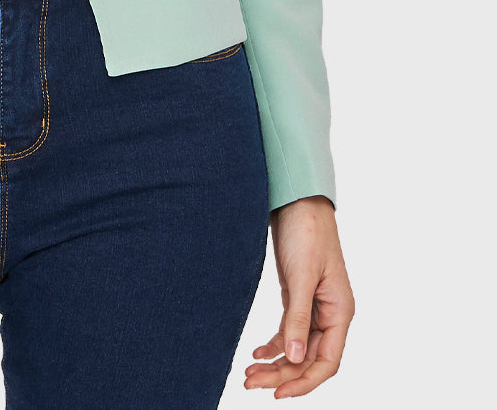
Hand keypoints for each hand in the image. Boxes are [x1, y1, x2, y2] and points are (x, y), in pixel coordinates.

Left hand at [245, 194, 354, 397]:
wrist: (297, 199)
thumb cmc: (307, 231)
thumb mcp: (301, 275)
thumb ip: (297, 316)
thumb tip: (292, 357)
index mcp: (340, 311)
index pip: (327, 362)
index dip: (304, 382)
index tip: (278, 394)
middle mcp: (330, 313)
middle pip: (308, 358)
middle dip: (282, 374)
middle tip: (251, 383)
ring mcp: (314, 306)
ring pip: (296, 346)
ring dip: (275, 363)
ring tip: (248, 375)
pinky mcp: (298, 296)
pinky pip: (289, 330)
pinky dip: (274, 344)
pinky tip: (256, 354)